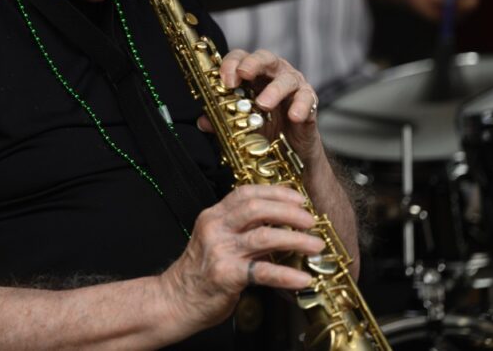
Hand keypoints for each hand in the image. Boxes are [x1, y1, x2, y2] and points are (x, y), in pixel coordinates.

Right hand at [159, 184, 324, 329]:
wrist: (176, 300)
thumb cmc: (199, 271)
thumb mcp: (216, 240)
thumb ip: (243, 229)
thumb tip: (280, 224)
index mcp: (213, 216)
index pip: (246, 193)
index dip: (275, 192)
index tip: (298, 197)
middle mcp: (215, 229)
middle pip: (256, 209)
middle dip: (289, 212)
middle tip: (310, 220)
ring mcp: (220, 251)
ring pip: (264, 237)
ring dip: (296, 240)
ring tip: (315, 246)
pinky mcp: (227, 276)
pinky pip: (263, 272)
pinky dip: (287, 275)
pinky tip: (303, 278)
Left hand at [198, 49, 321, 164]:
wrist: (291, 151)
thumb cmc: (265, 128)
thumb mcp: (241, 125)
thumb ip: (222, 121)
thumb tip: (203, 122)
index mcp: (254, 75)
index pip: (241, 58)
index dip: (231, 65)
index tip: (224, 80)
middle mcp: (274, 74)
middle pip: (265, 58)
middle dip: (253, 64)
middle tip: (243, 74)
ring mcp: (294, 85)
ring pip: (286, 79)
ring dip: (274, 90)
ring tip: (263, 104)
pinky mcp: (309, 101)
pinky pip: (307, 98)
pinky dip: (301, 106)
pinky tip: (294, 116)